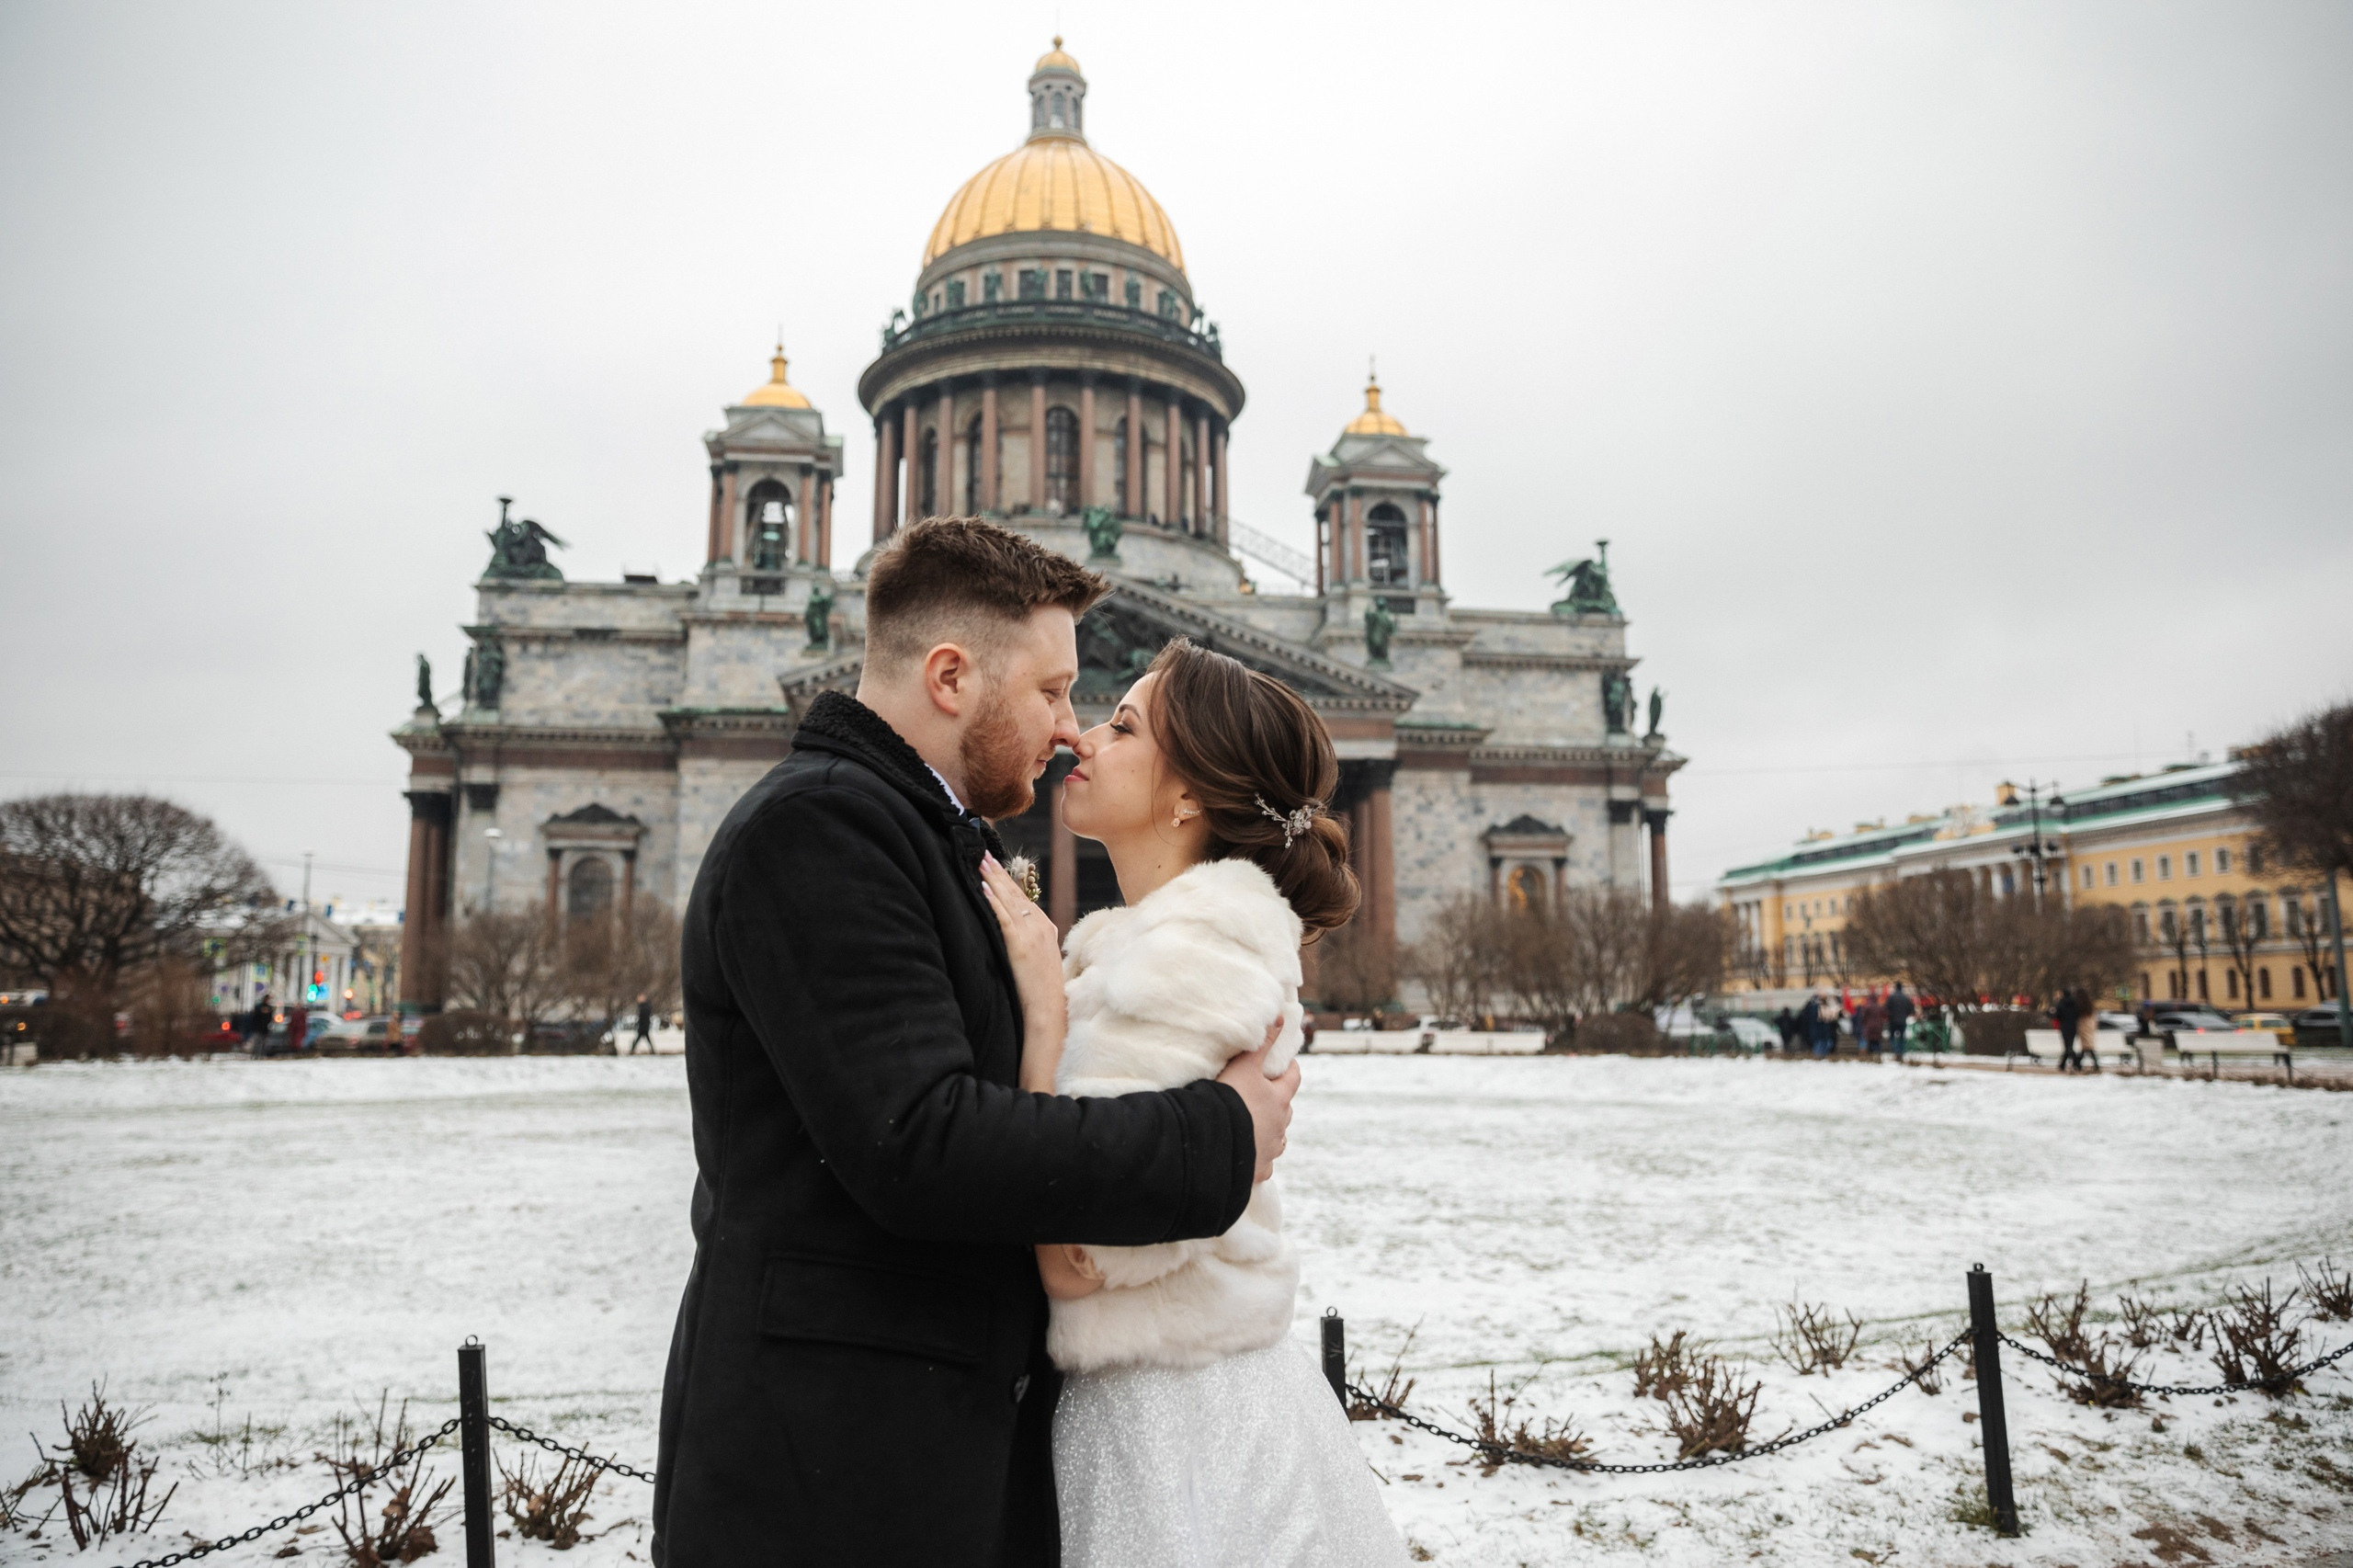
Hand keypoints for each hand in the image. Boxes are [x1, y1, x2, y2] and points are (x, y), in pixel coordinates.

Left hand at [979, 854, 1066, 1087]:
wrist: (1049, 1012)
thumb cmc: (1041, 991)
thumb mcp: (1038, 960)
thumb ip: (1026, 942)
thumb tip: (1009, 931)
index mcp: (1045, 927)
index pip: (1023, 896)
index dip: (1006, 879)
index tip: (993, 862)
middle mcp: (1041, 926)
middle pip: (1015, 892)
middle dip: (997, 872)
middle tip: (981, 852)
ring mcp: (1032, 934)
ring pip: (1009, 900)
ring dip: (993, 879)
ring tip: (979, 862)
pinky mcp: (1021, 946)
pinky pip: (1005, 918)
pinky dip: (995, 902)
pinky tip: (984, 889)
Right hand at [1216, 1045, 1300, 1182]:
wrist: (1213, 1142)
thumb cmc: (1229, 1100)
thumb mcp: (1244, 1066)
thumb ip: (1262, 1042)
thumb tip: (1280, 1017)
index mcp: (1278, 1100)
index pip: (1292, 1079)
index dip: (1288, 1068)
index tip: (1282, 1062)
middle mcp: (1279, 1126)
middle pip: (1285, 1110)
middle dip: (1277, 1102)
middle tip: (1261, 1094)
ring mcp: (1269, 1151)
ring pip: (1277, 1138)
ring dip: (1269, 1131)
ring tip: (1253, 1126)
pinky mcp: (1257, 1170)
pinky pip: (1263, 1164)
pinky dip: (1258, 1157)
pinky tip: (1247, 1155)